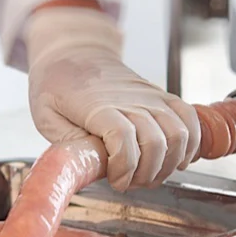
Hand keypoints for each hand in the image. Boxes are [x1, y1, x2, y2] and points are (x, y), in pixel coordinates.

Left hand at [26, 7, 200, 191]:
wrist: (75, 53)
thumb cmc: (57, 86)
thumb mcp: (46, 117)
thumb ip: (70, 145)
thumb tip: (95, 169)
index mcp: (96, 106)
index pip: (123, 138)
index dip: (124, 167)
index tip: (116, 181)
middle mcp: (129, 100)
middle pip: (155, 142)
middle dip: (145, 174)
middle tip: (129, 182)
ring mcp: (150, 97)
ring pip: (178, 135)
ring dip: (168, 165)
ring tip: (148, 175)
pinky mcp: (162, 97)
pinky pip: (189, 120)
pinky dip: (189, 145)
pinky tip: (174, 160)